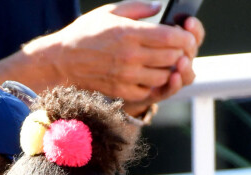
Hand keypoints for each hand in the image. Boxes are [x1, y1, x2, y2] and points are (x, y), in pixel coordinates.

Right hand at [23, 1, 203, 115]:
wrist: (64, 60)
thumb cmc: (87, 33)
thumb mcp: (111, 11)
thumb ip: (138, 8)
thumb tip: (159, 8)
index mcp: (130, 33)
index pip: (171, 38)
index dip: (185, 38)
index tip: (186, 36)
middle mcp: (130, 56)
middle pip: (171, 58)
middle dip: (181, 54)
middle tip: (179, 50)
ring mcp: (126, 76)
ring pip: (163, 77)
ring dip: (169, 70)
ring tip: (165, 63)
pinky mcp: (120, 91)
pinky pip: (148, 91)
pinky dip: (153, 84)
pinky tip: (149, 75)